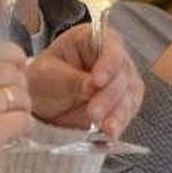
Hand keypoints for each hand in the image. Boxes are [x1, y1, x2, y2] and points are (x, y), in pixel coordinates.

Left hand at [27, 25, 142, 137]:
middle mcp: (113, 56)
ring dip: (118, 113)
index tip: (97, 81)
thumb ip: (71, 80)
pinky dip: (120, 123)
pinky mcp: (124, 101)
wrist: (42, 101)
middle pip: (122, 74)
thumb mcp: (48, 75)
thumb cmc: (44, 79)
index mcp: (92, 38)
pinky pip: (128, 112)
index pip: (111, 45)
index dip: (108, 63)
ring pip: (129, 94)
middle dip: (109, 96)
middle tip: (93, 113)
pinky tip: (111, 133)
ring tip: (106, 129)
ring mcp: (121, 79)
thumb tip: (93, 87)